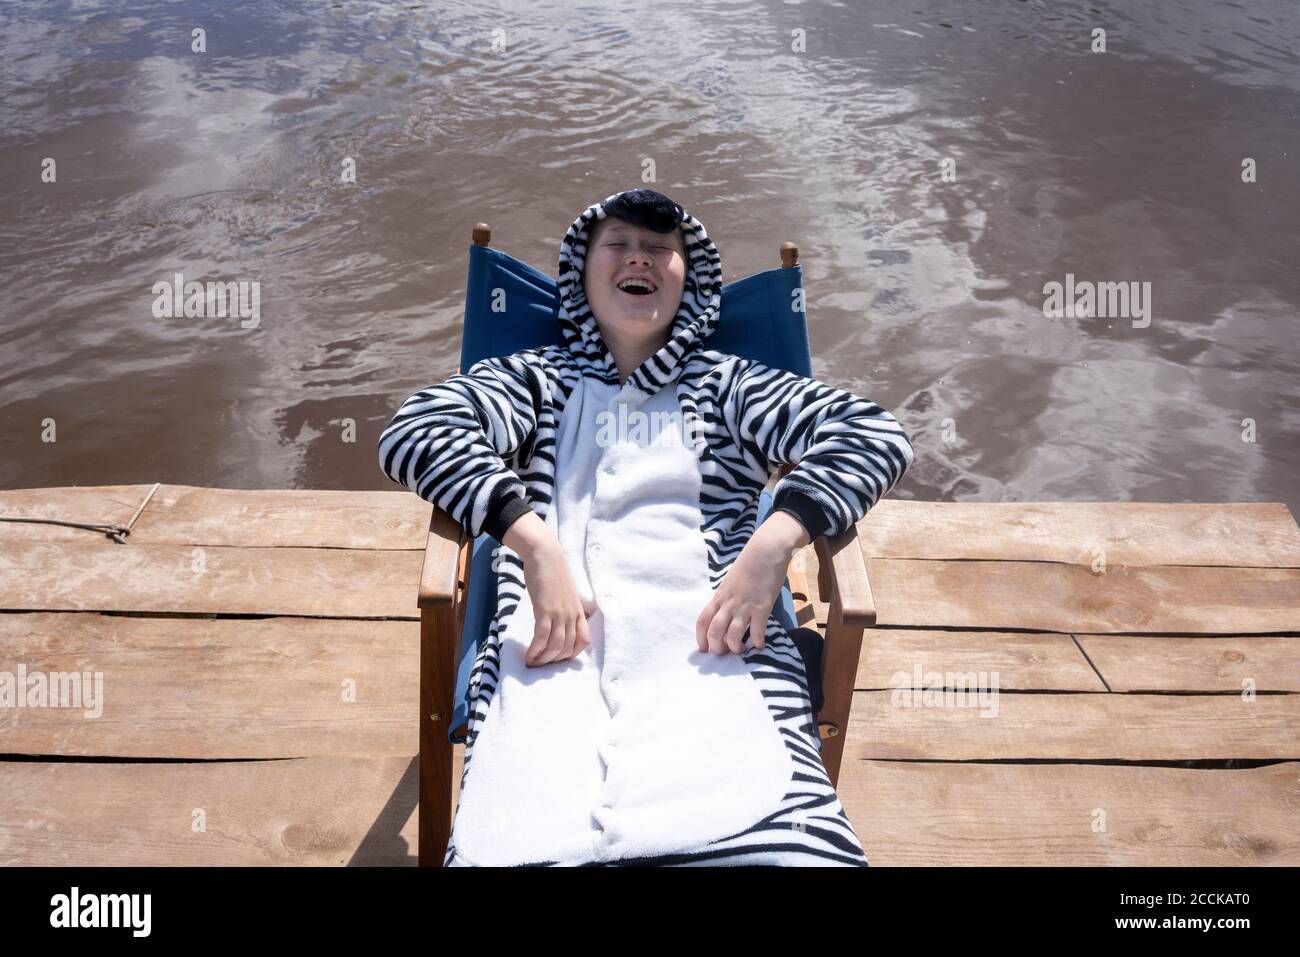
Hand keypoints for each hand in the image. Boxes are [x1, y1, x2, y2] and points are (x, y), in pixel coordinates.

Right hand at [503, 512, 595, 666]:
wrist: (545, 554)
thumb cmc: (552, 572)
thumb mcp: (565, 593)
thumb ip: (565, 608)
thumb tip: (557, 623)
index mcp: (578, 611)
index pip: (583, 641)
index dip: (572, 654)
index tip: (558, 658)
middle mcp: (572, 615)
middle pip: (567, 648)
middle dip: (553, 661)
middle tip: (540, 665)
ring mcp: (559, 613)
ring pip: (555, 646)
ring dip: (543, 659)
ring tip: (532, 664)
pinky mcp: (544, 609)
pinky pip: (541, 637)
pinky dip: (535, 650)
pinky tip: (528, 656)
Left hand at [696, 511, 808, 654]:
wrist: (765, 551)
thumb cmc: (748, 566)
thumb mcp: (729, 583)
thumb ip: (725, 599)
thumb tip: (724, 615)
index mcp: (719, 597)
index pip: (702, 621)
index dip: (701, 639)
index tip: (704, 649)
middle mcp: (728, 604)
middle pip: (714, 633)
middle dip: (717, 648)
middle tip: (725, 653)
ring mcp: (744, 606)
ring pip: (732, 635)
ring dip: (735, 648)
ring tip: (741, 649)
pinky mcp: (762, 607)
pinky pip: (757, 631)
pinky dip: (758, 642)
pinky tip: (760, 644)